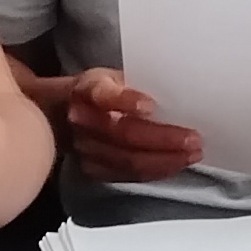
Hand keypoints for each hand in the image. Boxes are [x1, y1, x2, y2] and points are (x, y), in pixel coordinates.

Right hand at [26, 64, 203, 184]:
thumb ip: (136, 83)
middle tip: (193, 139)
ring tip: (192, 155)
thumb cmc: (98, 91)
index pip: (103, 94)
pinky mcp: (91, 168)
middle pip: (124, 133)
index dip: (125, 100)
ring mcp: (84, 148)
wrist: (57, 112)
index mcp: (88, 89)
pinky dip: (155, 171)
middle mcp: (82, 120)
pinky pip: (127, 174)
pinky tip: (175, 165)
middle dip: (163, 139)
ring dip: (164, 160)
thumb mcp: (112, 75)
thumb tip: (178, 91)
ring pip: (128, 160)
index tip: (149, 106)